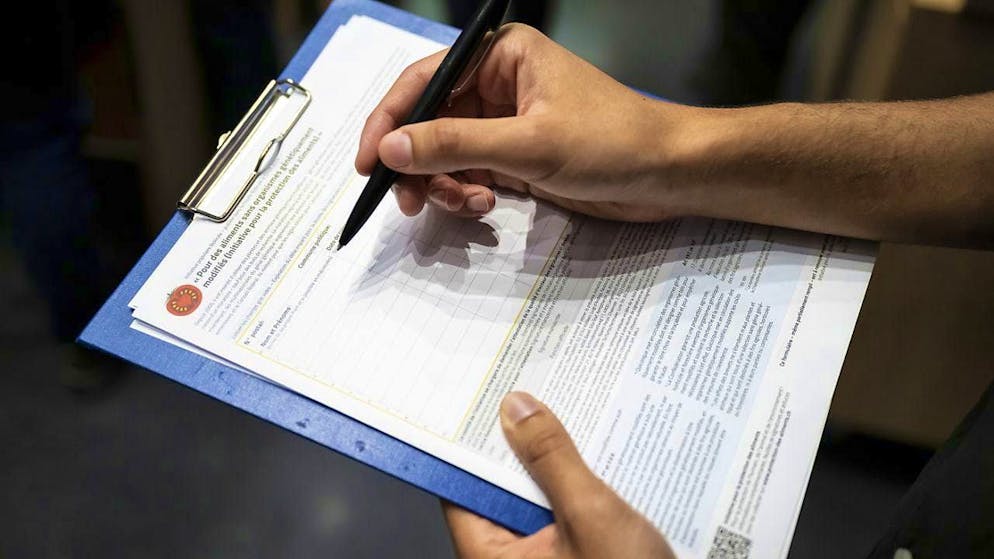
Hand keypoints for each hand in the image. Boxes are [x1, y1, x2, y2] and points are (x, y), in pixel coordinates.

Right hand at [356, 24, 698, 221]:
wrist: (667, 175)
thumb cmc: (612, 142)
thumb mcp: (528, 145)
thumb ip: (455, 144)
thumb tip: (391, 147)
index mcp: (500, 56)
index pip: (424, 81)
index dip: (389, 121)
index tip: (369, 162)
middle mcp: (497, 84)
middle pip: (429, 122)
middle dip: (417, 163)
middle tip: (409, 202)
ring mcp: (504, 123)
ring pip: (445, 154)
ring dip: (444, 184)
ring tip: (466, 205)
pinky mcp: (514, 157)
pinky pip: (469, 173)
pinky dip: (466, 193)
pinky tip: (485, 207)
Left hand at [443, 392, 673, 558]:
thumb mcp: (590, 516)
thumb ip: (552, 459)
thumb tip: (518, 411)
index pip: (464, 487)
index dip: (473, 442)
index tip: (485, 400)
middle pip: (505, 488)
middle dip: (525, 446)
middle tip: (539, 396)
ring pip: (541, 498)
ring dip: (560, 465)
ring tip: (578, 421)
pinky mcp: (576, 558)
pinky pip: (568, 514)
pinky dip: (582, 487)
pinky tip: (605, 461)